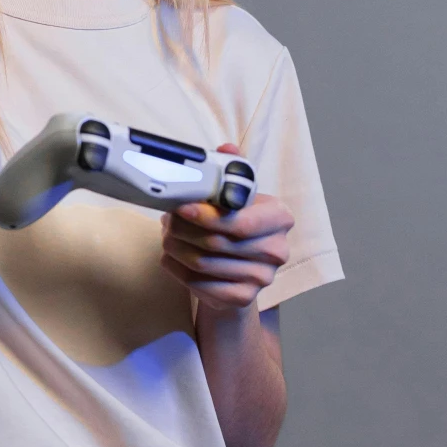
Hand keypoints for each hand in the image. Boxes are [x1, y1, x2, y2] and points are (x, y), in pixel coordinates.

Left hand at [160, 145, 292, 312]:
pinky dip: (177, 269)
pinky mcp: (243, 298)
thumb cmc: (235, 224)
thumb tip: (227, 148)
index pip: (241, 222)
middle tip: (166, 220)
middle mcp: (277, 249)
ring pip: (204, 263)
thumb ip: (231, 171)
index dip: (207, 216)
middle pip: (218, 242)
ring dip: (176, 247)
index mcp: (280, 217)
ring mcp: (262, 277)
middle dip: (184, 230)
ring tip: (166, 235)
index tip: (182, 208)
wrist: (239, 270)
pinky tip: (170, 257)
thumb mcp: (237, 194)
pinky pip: (199, 284)